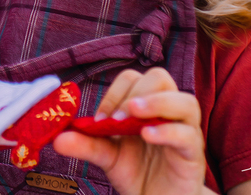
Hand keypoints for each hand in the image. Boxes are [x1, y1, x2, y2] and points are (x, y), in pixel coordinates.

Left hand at [53, 67, 207, 194]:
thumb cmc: (138, 173)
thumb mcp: (106, 157)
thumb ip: (85, 145)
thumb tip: (58, 138)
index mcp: (145, 107)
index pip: (132, 78)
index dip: (114, 91)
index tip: (99, 119)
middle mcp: (168, 114)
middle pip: (160, 78)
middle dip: (135, 91)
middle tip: (115, 119)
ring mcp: (185, 132)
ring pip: (185, 101)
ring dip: (156, 102)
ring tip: (132, 115)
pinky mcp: (193, 155)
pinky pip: (188, 135)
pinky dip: (167, 131)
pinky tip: (147, 136)